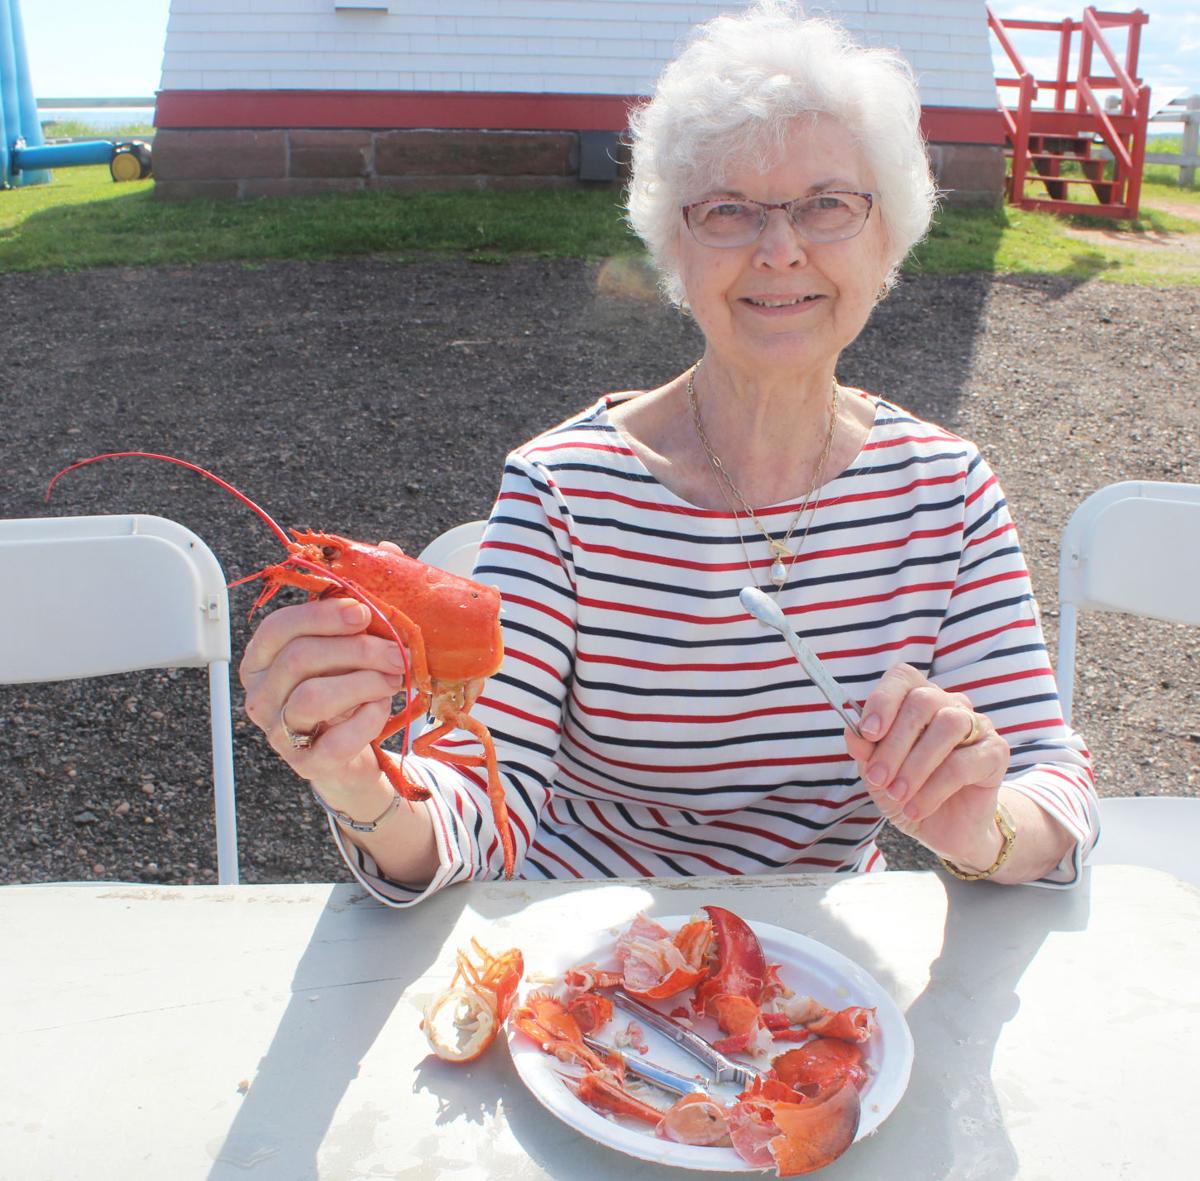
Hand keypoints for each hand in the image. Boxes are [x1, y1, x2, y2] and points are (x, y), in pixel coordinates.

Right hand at [239, 594, 409, 804]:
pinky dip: (369, 719)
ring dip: (364, 682)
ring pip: (313, 696)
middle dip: (357, 650)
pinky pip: (338, 739)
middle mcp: (262, 697)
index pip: (278, 628)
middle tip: (396, 653)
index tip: (362, 613)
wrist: (351, 757)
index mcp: (262, 662)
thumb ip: (344, 635)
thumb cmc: (343, 697)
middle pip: (299, 658)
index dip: (321, 616)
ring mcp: (279, 733)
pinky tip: (380, 708)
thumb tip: (368, 611)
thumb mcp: (339, 660)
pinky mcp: (306, 764)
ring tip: (392, 679)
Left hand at [845, 663, 1010, 870]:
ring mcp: (977, 725)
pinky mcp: (996, 753)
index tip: (867, 733)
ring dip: (916, 764)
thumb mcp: (877, 773)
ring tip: (898, 794)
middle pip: (923, 701)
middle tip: (878, 778)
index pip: (902, 677)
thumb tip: (853, 733)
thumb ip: (865, 751)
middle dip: (894, 743)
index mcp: (917, 699)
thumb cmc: (907, 791)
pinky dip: (934, 788)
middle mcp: (949, 704)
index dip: (883, 700)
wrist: (944, 829)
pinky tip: (916, 808)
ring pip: (948, 725)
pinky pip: (965, 762)